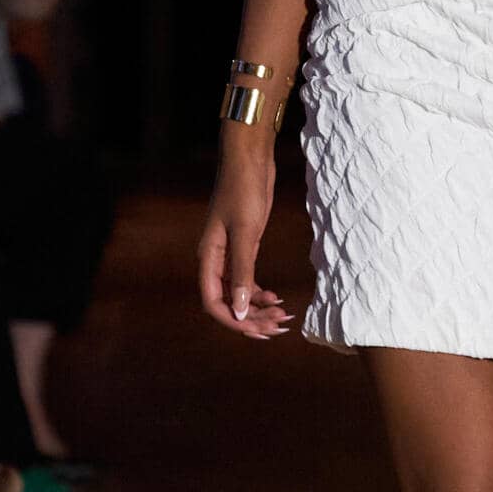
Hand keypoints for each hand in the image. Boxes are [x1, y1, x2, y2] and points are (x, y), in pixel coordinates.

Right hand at [198, 144, 289, 338]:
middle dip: (251, 318)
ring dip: (258, 308)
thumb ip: (242, 272)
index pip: (213, 303)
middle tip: (278, 327)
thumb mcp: (246, 233)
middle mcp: (216, 260)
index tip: (257, 331)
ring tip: (283, 316)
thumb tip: (237, 310)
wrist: (249, 160)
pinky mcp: (244, 247)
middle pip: (228, 302)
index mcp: (209, 258)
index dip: (232, 321)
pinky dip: (260, 293)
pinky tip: (277, 298)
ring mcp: (230, 254)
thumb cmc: (244, 191)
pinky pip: (247, 280)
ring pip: (239, 293)